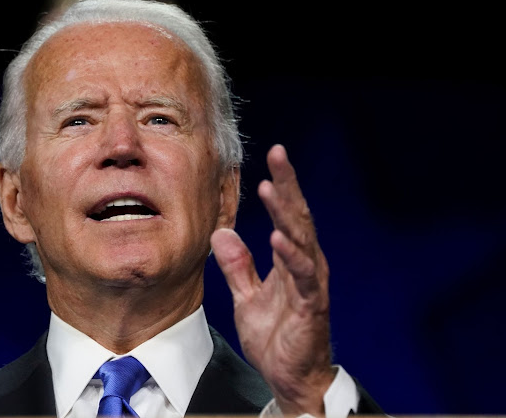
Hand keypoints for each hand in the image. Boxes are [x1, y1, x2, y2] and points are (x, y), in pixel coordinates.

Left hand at [211, 144, 332, 415]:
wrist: (288, 378)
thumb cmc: (276, 337)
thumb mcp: (247, 296)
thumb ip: (238, 266)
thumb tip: (221, 233)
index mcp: (291, 260)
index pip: (287, 215)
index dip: (282, 185)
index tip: (274, 154)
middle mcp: (305, 266)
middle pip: (298, 217)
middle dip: (288, 185)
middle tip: (279, 155)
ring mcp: (310, 284)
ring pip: (301, 240)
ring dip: (286, 213)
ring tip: (272, 187)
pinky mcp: (311, 306)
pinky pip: (302, 277)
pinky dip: (291, 256)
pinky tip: (278, 237)